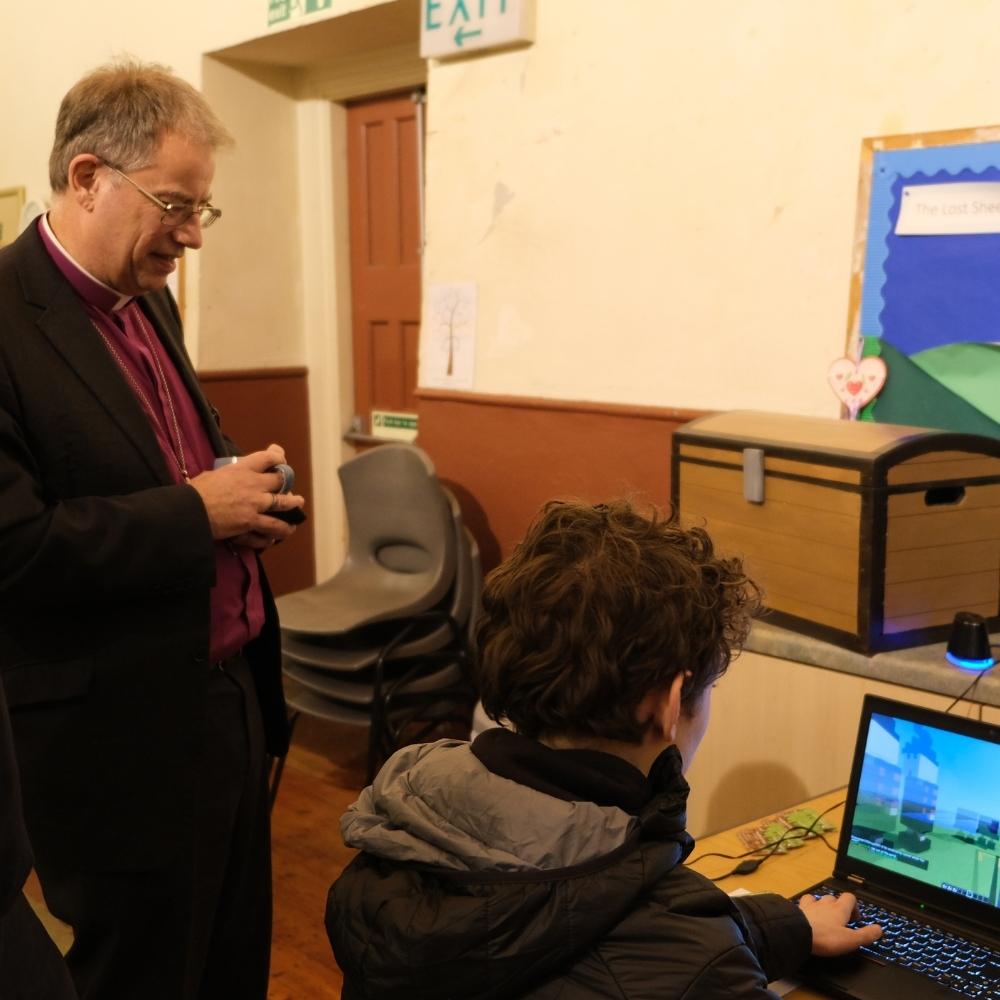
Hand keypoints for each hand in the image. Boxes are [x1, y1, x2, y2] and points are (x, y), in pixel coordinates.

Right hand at [187, 444, 305, 540]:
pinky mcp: (251, 523)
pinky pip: (268, 530)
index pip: (268, 458)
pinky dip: (272, 535)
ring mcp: (255, 505)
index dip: (278, 457)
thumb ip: (228, 475)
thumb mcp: (214, 475)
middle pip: (281, 481)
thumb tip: (230, 477)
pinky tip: (274, 537)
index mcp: (243, 469)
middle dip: (288, 485)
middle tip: (291, 491)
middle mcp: (254, 485)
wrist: (190, 511)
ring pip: (283, 506)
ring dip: (292, 510)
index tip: (281, 461)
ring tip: (296, 514)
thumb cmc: (196, 492)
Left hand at [799, 892, 881, 956]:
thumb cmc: (826, 937)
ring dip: (823, 906)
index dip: (854, 906)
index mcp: (839, 909)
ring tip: (824, 918)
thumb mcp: (851, 940)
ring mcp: (811, 904)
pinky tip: (807, 915)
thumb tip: (880, 929)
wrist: (797, 932)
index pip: (850, 897)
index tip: (855, 919)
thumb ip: (866, 935)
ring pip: (819, 899)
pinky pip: (804, 903)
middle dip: (838, 907)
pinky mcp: (798, 909)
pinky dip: (808, 908)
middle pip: (834, 898)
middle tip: (840, 921)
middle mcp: (825, 903)